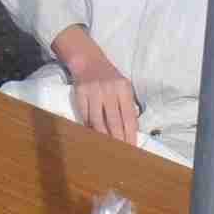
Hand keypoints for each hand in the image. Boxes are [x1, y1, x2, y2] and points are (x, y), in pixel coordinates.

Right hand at [53, 25, 138, 143]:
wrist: (89, 61)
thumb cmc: (111, 78)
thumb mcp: (124, 87)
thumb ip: (129, 105)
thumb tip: (133, 130)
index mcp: (123, 88)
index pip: (128, 116)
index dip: (130, 134)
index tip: (132, 147)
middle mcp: (109, 89)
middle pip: (113, 120)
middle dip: (118, 139)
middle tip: (120, 152)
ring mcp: (93, 91)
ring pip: (98, 120)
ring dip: (103, 136)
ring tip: (107, 147)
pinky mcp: (80, 93)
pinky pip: (85, 115)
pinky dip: (89, 126)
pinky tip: (93, 134)